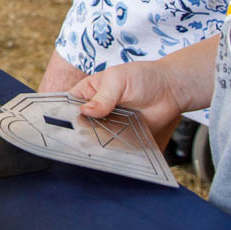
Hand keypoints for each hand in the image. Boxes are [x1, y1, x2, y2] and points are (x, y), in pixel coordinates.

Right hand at [67, 57, 187, 147]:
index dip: (61, 115)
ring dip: (96, 142)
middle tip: (82, 136)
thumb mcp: (118, 79)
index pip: (66, 106)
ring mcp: (107, 126)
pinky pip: (112, 147)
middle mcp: (94, 111)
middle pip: (79, 126)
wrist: (171, 91)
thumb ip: (103, 96)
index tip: (59, 124)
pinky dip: (111, 150)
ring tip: (96, 144)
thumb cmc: (143, 77)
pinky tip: (110, 152)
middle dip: (79, 131)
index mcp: (86, 93)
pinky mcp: (121, 138)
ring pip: (94, 139)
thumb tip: (85, 111)